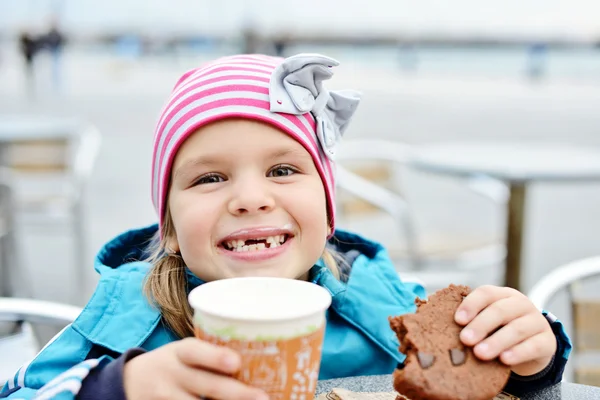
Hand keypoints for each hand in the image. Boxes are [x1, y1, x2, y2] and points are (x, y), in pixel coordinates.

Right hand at [123, 337, 268, 399]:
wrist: (131, 382)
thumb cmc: (175, 363)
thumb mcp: (184, 353)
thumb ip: (211, 355)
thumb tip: (261, 360)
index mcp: (181, 352)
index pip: (196, 352)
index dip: (215, 357)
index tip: (235, 363)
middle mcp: (173, 375)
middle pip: (206, 385)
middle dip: (236, 393)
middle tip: (262, 398)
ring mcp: (166, 399)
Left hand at [454, 285, 556, 376]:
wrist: (533, 346)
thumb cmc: (501, 330)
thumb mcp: (488, 321)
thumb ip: (471, 320)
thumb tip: (441, 325)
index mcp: (503, 295)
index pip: (486, 293)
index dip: (471, 305)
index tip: (458, 320)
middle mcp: (521, 304)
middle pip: (500, 310)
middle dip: (480, 325)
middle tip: (465, 339)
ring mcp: (536, 321)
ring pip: (516, 329)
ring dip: (496, 341)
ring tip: (480, 353)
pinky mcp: (548, 341)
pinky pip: (533, 346)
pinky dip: (518, 353)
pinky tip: (504, 360)